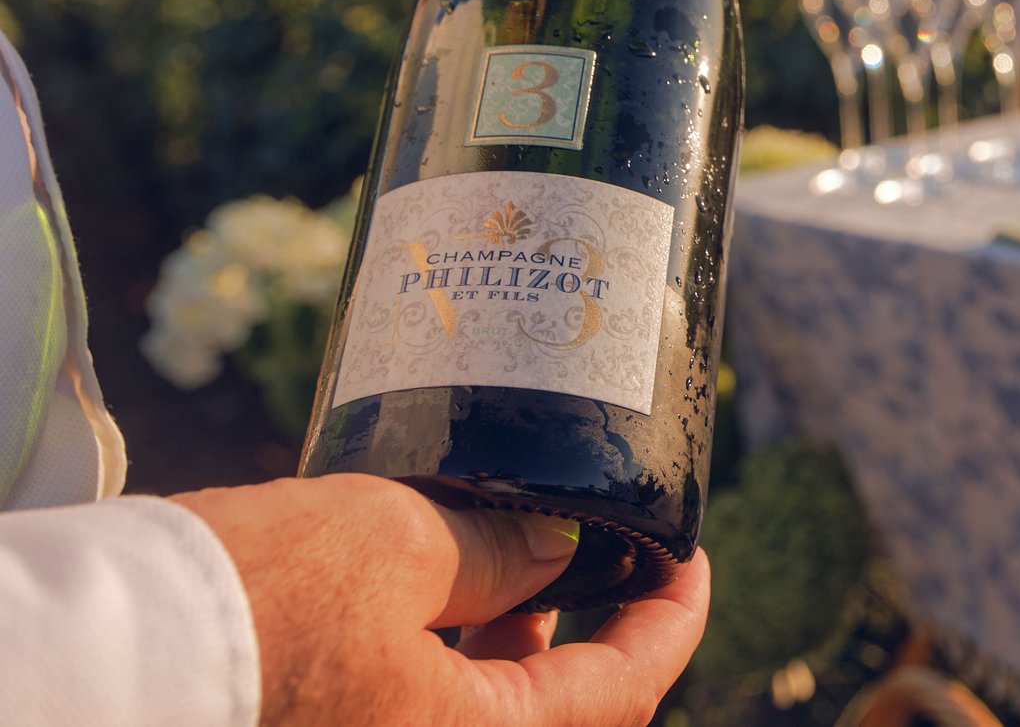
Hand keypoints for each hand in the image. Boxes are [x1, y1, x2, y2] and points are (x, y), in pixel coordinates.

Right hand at [174, 474, 707, 726]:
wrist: (94, 666)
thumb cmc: (248, 604)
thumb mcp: (396, 543)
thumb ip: (497, 547)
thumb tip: (561, 547)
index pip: (622, 692)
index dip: (673, 617)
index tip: (691, 557)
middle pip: (548, 711)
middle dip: (582, 627)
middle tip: (603, 548)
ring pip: (475, 711)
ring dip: (504, 638)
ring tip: (513, 552)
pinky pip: (409, 713)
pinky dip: (437, 656)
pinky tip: (427, 587)